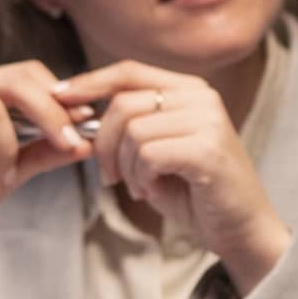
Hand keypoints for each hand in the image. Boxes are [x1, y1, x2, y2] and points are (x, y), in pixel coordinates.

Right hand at [0, 63, 90, 298]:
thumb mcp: (18, 166)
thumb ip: (50, 149)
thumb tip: (92, 140)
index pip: (29, 73)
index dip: (62, 96)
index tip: (87, 121)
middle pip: (15, 82)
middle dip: (49, 114)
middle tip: (68, 143)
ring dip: (8, 150)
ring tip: (4, 177)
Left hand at [59, 62, 288, 293]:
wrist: (240, 227)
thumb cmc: (195, 191)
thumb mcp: (157, 150)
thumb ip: (130, 127)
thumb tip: (77, 115)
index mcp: (190, 90)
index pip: (130, 71)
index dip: (89, 82)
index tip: (57, 97)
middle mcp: (202, 97)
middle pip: (124, 104)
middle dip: (104, 144)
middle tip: (110, 176)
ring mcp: (208, 121)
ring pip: (133, 132)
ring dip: (125, 168)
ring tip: (140, 186)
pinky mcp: (208, 149)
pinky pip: (148, 155)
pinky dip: (141, 179)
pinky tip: (153, 190)